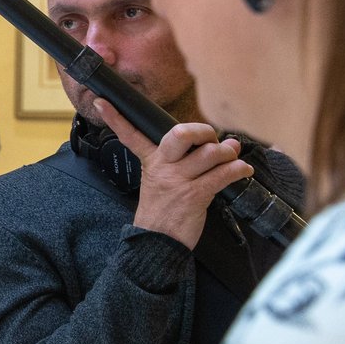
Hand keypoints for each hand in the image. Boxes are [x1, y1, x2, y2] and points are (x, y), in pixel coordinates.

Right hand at [95, 99, 253, 250]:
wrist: (157, 242)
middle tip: (213, 139)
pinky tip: (243, 171)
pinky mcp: (195, 195)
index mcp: (150, 162)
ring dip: (229, 154)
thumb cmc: (163, 211)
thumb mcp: (159, 181)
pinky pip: (224, 174)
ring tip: (232, 159)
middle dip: (204, 131)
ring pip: (211, 153)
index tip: (101, 101)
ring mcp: (178, 181)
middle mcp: (162, 168)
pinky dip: (239, 170)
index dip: (115, 117)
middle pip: (181, 134)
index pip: (130, 135)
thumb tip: (223, 143)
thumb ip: (183, 160)